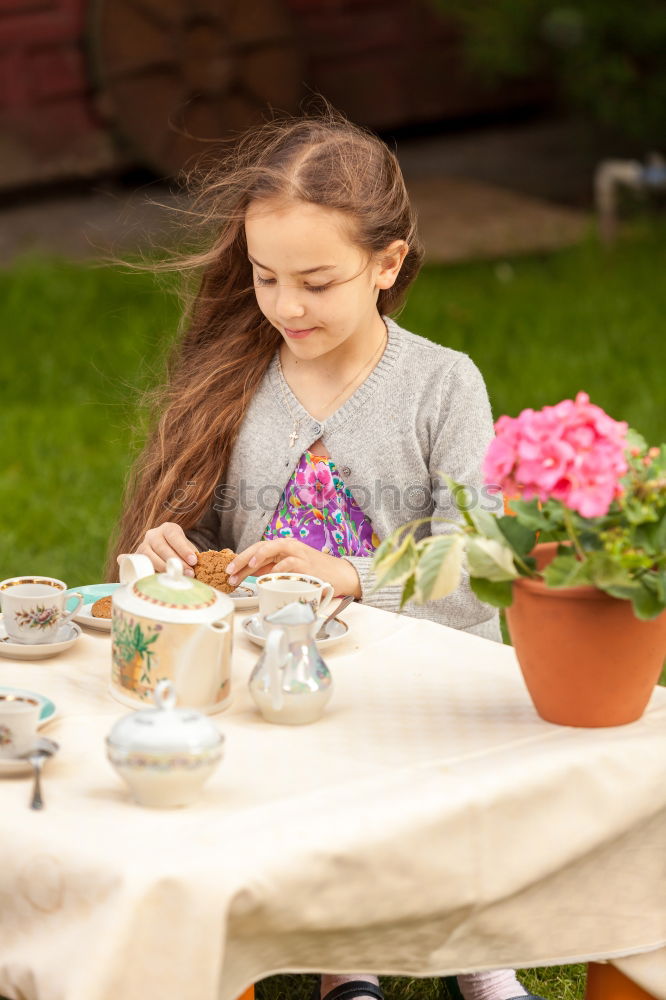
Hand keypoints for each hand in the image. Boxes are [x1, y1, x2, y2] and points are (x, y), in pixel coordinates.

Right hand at [133, 522, 198, 576]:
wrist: (165, 554)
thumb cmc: (180, 552)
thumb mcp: (187, 550)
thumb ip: (191, 556)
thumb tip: (199, 567)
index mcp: (168, 528)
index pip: (174, 536)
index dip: (183, 549)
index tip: (193, 561)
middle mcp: (153, 534)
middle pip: (162, 547)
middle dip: (176, 561)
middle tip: (189, 573)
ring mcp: (143, 545)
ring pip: (150, 556)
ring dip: (164, 568)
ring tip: (176, 576)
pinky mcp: (136, 558)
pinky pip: (140, 564)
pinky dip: (148, 571)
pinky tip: (154, 577)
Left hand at [226, 538, 361, 597]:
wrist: (340, 575)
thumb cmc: (313, 572)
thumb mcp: (288, 569)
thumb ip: (270, 569)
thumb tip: (247, 573)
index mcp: (282, 546)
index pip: (257, 548)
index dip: (241, 557)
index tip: (228, 570)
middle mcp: (289, 546)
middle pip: (261, 546)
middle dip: (243, 558)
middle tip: (230, 571)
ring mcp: (298, 554)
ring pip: (273, 548)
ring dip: (258, 558)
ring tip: (247, 569)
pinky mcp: (306, 564)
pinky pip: (289, 563)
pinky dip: (278, 569)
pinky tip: (268, 576)